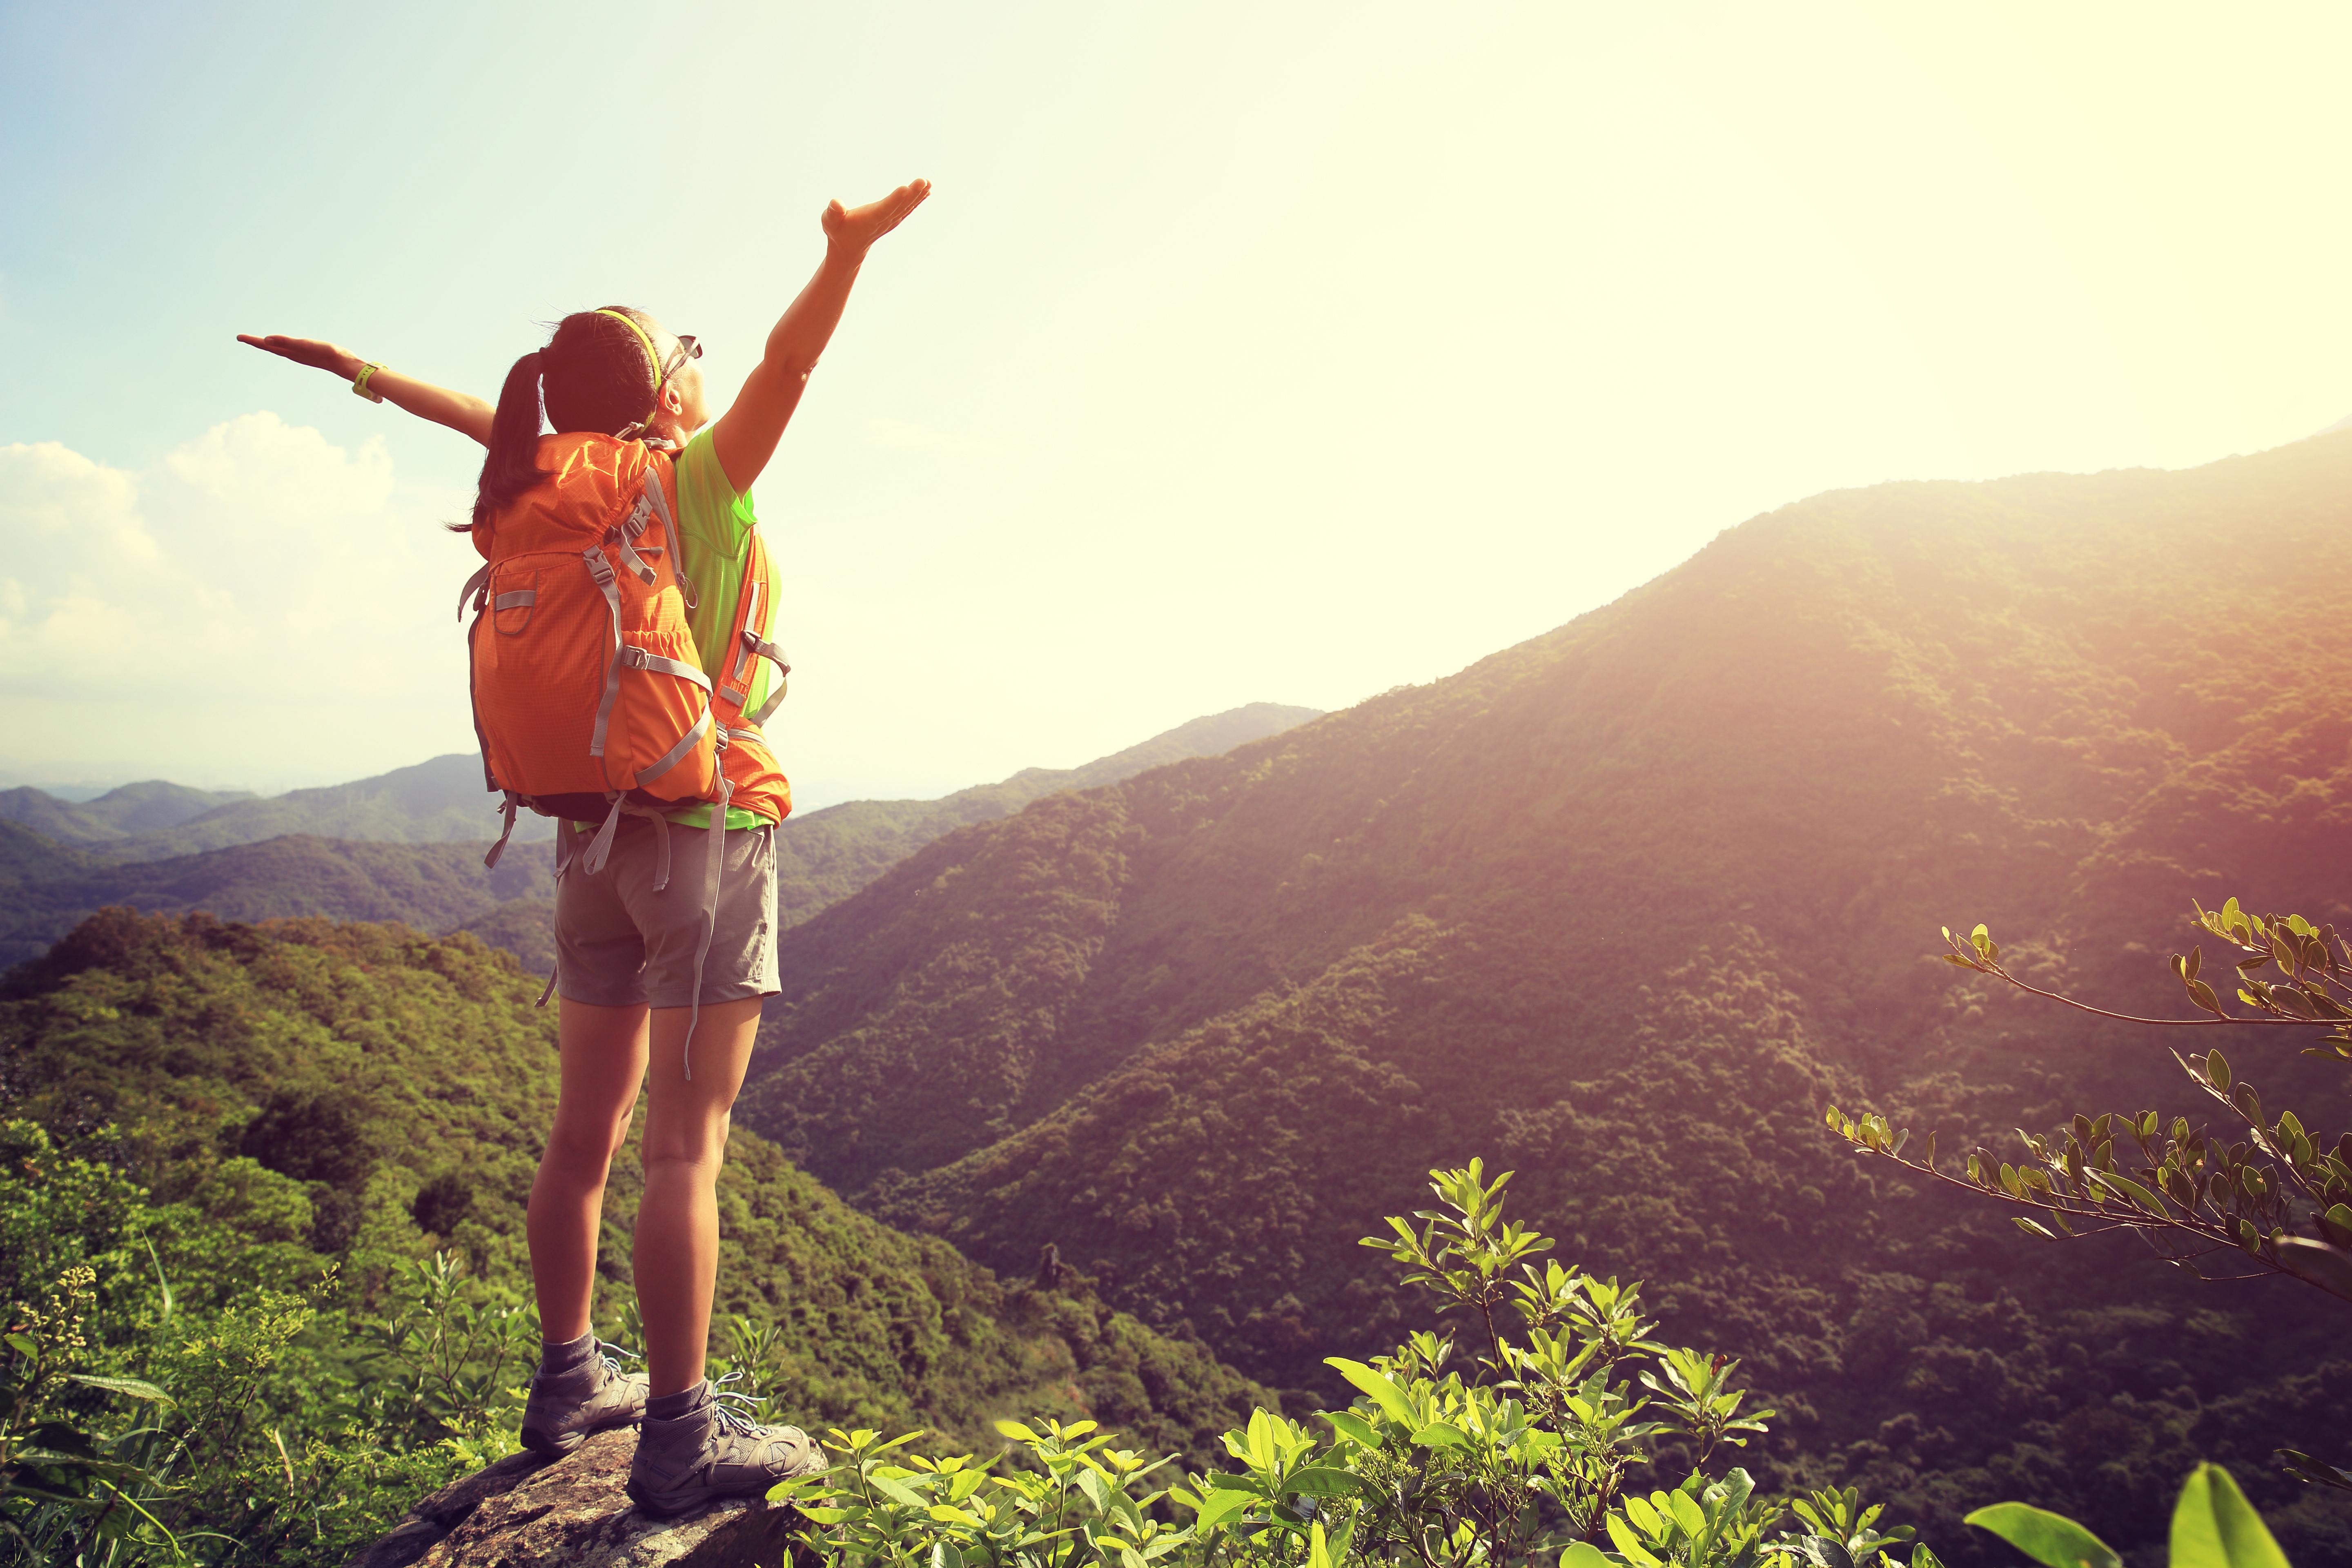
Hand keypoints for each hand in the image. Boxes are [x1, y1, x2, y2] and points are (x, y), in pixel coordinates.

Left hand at [237, 333, 363, 379]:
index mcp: (289, 352)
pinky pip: (289, 349)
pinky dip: (282, 346)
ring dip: (268, 345)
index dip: (252, 340)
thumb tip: (265, 340)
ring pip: (279, 349)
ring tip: (261, 342)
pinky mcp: (309, 354)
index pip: (266, 345)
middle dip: (257, 342)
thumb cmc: (325, 353)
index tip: (239, 337)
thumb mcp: (303, 345)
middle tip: (243, 338)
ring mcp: (300, 355)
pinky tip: (285, 346)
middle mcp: (292, 354)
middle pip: (269, 348)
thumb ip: (285, 342)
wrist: (345, 363)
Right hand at [820, 180, 930, 258]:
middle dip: (912, 193)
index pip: (884, 209)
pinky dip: (917, 200)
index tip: (905, 188)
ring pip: (906, 207)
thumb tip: (835, 203)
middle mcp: (883, 221)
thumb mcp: (829, 222)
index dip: (895, 199)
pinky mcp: (892, 219)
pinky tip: (926, 191)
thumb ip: (832, 213)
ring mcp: (890, 221)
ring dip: (918, 195)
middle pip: (900, 206)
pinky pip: (907, 208)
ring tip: (928, 183)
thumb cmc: (837, 231)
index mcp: (870, 220)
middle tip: (924, 181)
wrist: (848, 248)